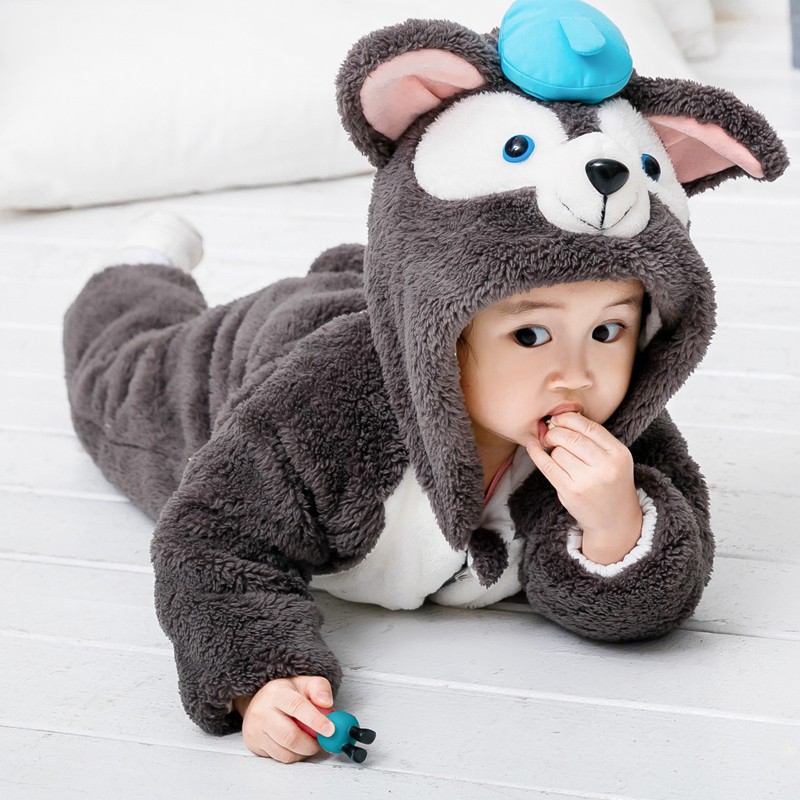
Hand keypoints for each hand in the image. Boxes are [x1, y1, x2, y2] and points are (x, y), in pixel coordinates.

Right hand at [235, 676, 334, 761]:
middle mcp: (263, 711)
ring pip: (285, 751)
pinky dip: (294, 755)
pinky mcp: (254, 744)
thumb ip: (319, 688)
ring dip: (304, 751)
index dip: (315, 720)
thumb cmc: (285, 693)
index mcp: (277, 693)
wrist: (258, 701)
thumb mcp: (303, 683)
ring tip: (310, 742)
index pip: (297, 707)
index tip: (330, 730)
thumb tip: (327, 703)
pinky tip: (297, 746)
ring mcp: (256, 730)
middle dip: (311, 743)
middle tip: (322, 741)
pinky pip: (279, 758)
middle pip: (290, 736)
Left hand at [526, 412, 642, 564]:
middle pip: (570, 438)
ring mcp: (587, 481)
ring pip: (558, 452)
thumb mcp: (615, 458)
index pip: (589, 427)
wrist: (615, 519)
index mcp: (618, 454)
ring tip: (559, 456)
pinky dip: (537, 454)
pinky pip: (548, 466)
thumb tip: (560, 418)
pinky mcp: (571, 492)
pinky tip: (532, 447)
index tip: (558, 418)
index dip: (569, 419)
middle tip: (550, 434)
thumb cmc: (611, 483)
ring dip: (553, 450)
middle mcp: (604, 466)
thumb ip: (595, 439)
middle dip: (555, 432)